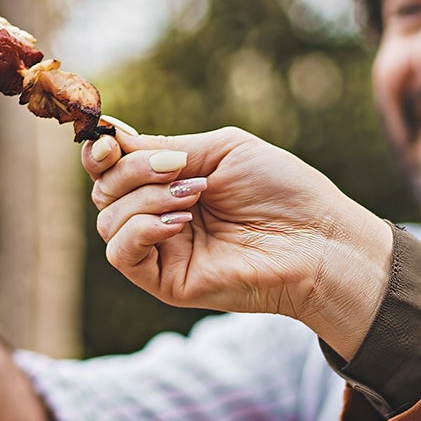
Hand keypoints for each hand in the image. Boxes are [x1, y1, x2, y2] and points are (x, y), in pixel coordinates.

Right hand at [85, 126, 392, 357]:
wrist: (318, 239)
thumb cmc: (284, 191)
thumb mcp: (222, 151)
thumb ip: (166, 145)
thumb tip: (110, 139)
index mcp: (170, 182)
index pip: (111, 169)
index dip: (101, 152)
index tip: (110, 141)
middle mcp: (159, 215)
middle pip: (104, 191)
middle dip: (131, 170)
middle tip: (178, 168)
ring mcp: (161, 250)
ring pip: (108, 219)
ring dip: (144, 198)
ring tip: (194, 195)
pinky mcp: (166, 281)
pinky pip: (121, 255)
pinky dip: (140, 230)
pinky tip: (180, 222)